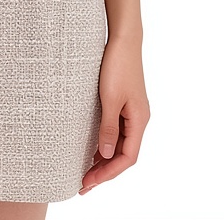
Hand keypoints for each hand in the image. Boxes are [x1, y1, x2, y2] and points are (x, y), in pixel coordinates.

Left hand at [79, 35, 149, 194]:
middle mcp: (139, 119)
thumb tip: (105, 154)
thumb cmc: (117, 66)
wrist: (123, 39)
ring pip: (120, 144)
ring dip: (104, 158)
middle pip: (124, 154)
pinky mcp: (124, 103)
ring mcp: (132, 111)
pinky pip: (117, 131)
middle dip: (105, 171)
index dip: (109, 173)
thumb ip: (108, 127)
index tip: (89, 182)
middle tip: (83, 184)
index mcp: (139, 120)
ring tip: (86, 172)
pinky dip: (105, 143)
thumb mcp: (110, 98)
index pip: (127, 158)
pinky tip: (93, 148)